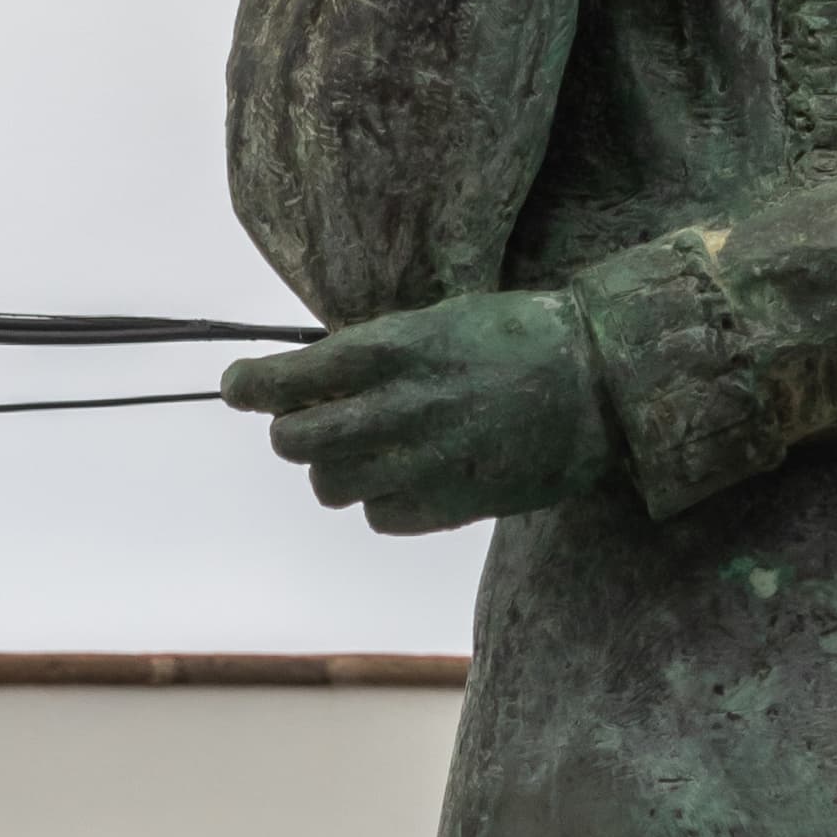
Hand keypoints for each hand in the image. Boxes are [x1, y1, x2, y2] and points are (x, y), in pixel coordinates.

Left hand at [222, 291, 619, 534]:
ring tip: (366, 451)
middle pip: (294, 442)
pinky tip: (406, 478)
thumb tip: (313, 374)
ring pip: (329, 486)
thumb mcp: (438, 320)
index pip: (287, 380)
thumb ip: (374, 351)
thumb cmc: (519, 338)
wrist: (597, 385)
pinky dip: (380, 501)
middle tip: (307, 423)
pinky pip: (378, 516)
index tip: (239, 387)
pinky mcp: (447, 506)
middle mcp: (397, 410)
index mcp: (392, 352)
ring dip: (334, 470)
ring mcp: (420, 464)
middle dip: (291, 432)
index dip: (250, 387)